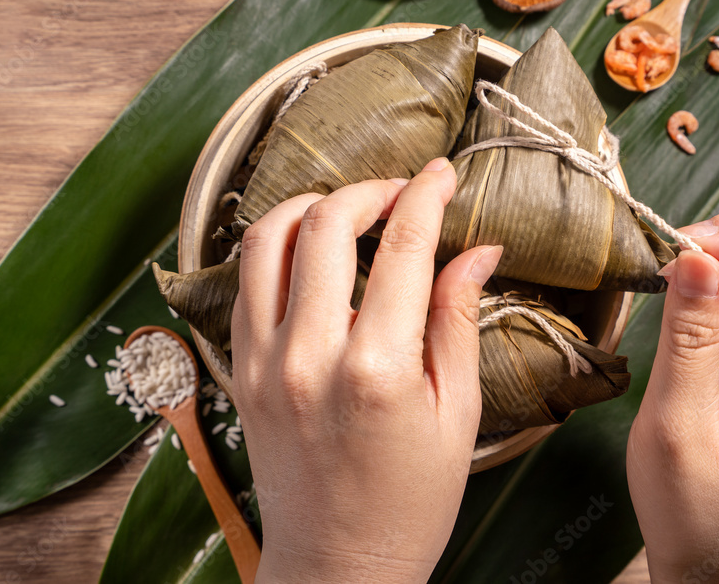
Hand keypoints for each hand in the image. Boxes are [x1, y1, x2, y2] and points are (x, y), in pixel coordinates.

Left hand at [230, 158, 502, 582]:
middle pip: (327, 224)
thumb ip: (458, 321)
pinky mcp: (241, 371)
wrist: (336, 566)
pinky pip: (245, 281)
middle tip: (402, 191)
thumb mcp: (457, 414)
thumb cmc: (410, 502)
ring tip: (350, 210)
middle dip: (370, 188)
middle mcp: (310, 355)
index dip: (427, 195)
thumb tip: (477, 250)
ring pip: (269, 239)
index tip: (443, 173)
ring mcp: (264, 362)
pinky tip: (309, 250)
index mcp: (378, 369)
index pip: (402, 247)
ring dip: (312, 206)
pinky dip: (275, 247)